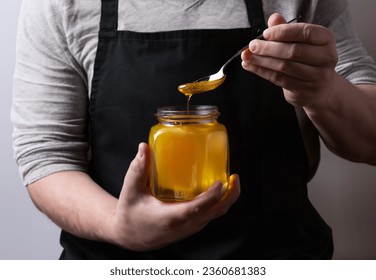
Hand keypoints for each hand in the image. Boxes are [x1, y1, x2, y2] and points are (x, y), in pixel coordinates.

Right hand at [109, 143, 240, 250]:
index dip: (212, 196)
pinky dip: (218, 202)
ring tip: (229, 178)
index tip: (221, 181)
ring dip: (226, 198)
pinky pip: (210, 214)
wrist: (130, 236)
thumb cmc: (130, 214)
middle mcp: (184, 225)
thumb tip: (144, 147)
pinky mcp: (192, 226)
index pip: (197, 209)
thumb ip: (138, 168)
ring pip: (215, 214)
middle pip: (215, 212)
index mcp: (170, 218)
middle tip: (235, 177)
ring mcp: (190, 228)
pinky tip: (217, 188)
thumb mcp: (131, 190)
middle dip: (230, 195)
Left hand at [241, 13, 338, 107]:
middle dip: (269, 48)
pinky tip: (251, 66)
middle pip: (293, 52)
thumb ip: (287, 29)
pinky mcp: (304, 90)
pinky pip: (279, 79)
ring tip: (247, 56)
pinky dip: (262, 71)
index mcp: (326, 40)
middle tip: (252, 45)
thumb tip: (274, 19)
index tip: (266, 33)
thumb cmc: (308, 58)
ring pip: (284, 67)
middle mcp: (326, 58)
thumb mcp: (302, 41)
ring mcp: (316, 77)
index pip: (305, 33)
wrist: (320, 87)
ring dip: (262, 61)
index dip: (283, 32)